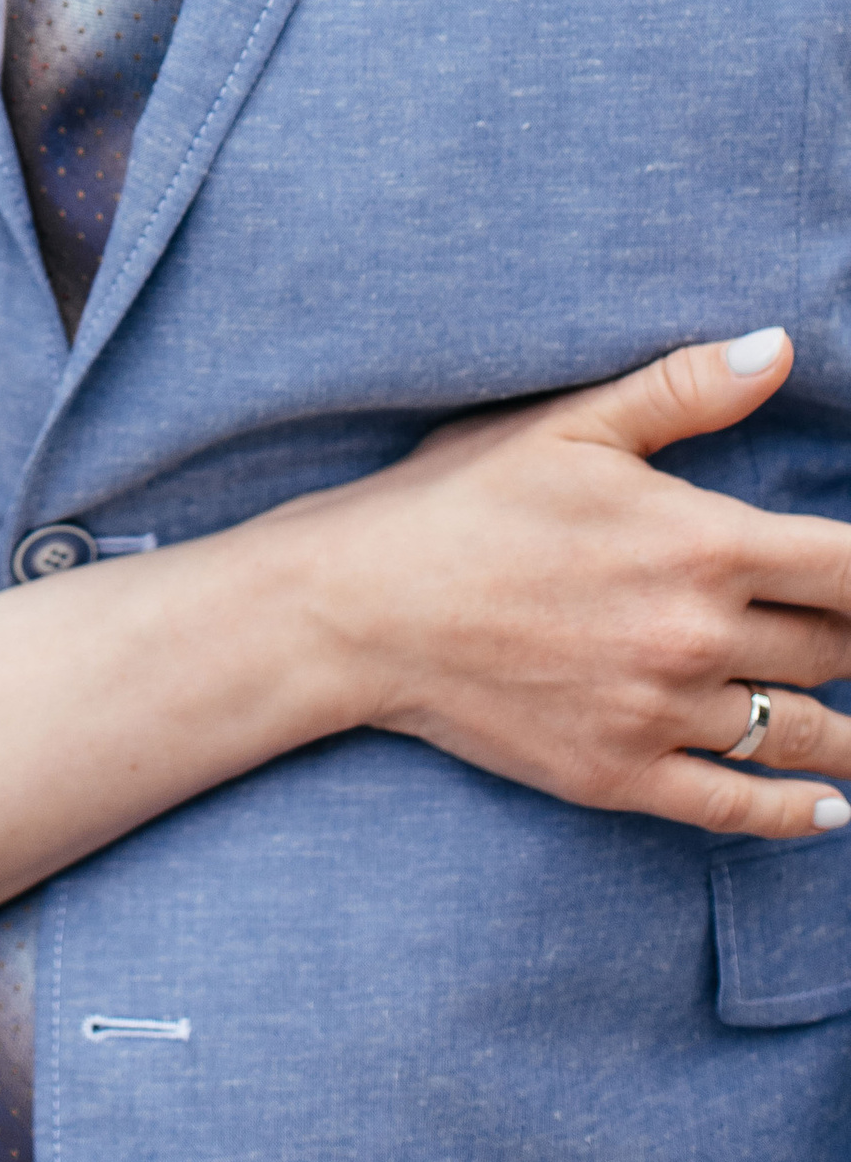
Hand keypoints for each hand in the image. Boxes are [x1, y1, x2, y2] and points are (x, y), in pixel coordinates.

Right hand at [302, 330, 850, 838]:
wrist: (360, 605)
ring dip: (846, 731)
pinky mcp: (622, 775)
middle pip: (834, 650)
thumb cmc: (460, 500)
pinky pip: (740, 806)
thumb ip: (684, 389)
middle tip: (846, 631)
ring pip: (802, 734)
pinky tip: (829, 808)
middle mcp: (697, 636)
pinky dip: (799, 814)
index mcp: (700, 541)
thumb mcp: (569, 425)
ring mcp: (662, 714)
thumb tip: (779, 347)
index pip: (849, 569)